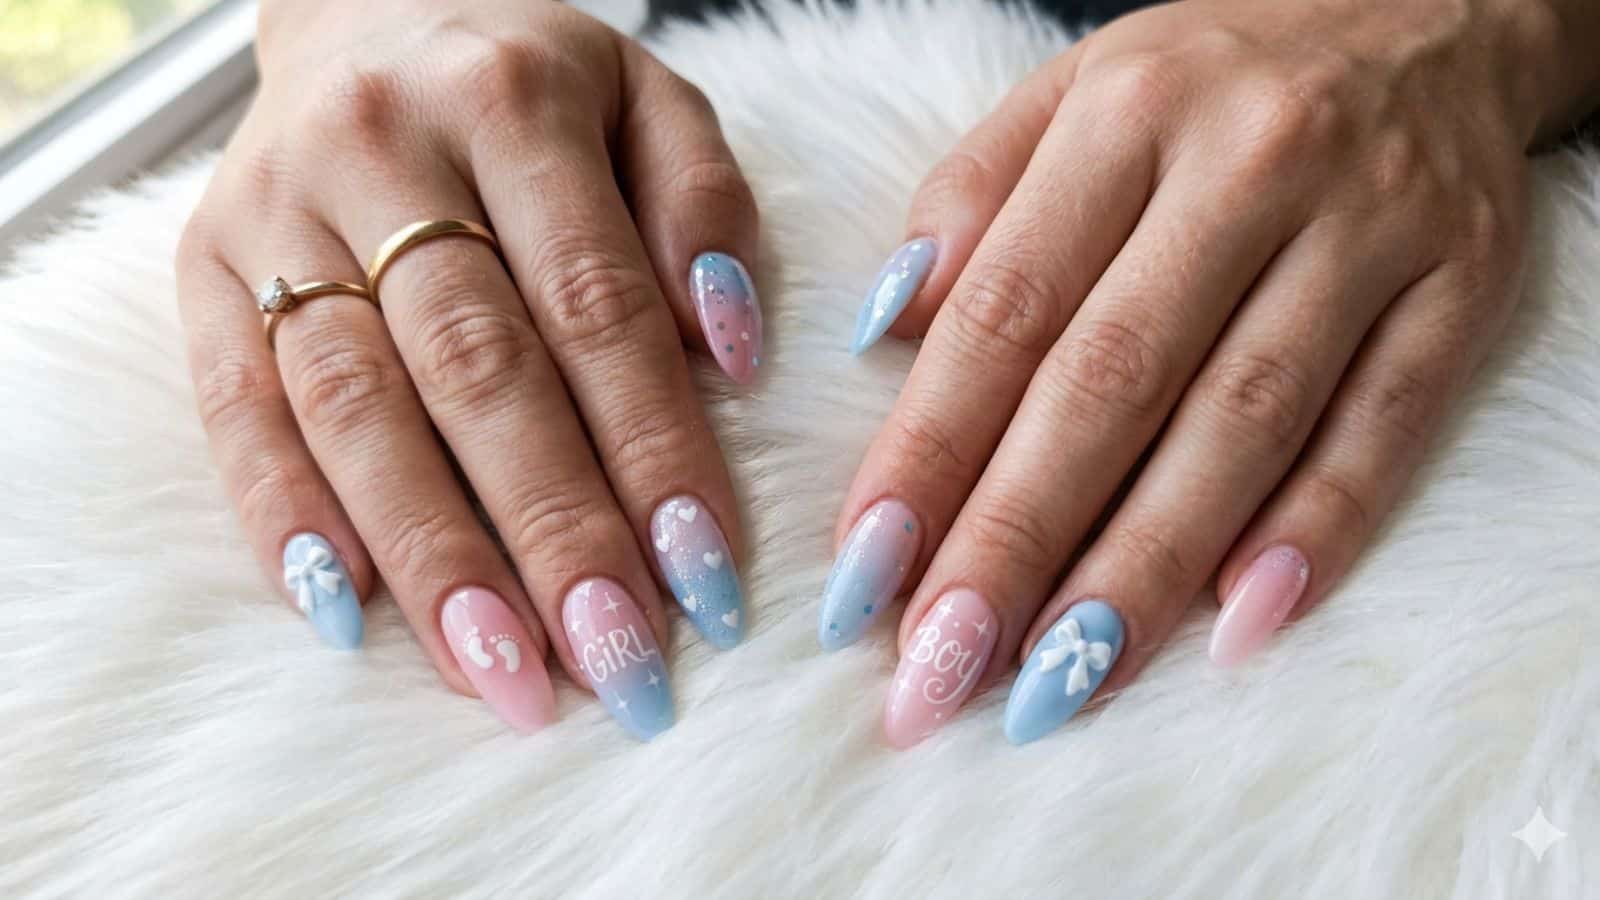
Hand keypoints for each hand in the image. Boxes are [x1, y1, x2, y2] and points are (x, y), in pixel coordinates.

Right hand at [178, 0, 761, 738]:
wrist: (368, 14)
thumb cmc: (533, 84)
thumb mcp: (649, 97)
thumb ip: (703, 206)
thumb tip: (730, 353)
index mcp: (513, 101)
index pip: (596, 306)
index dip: (654, 450)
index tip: (706, 578)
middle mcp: (382, 150)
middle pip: (476, 370)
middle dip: (551, 532)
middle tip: (616, 661)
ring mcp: (276, 210)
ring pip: (354, 404)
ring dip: (431, 556)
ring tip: (501, 674)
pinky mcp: (203, 266)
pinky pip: (234, 404)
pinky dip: (285, 515)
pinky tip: (344, 615)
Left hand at [821, 0, 1599, 745]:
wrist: (1428, 7)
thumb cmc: (1212, 77)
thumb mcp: (1075, 92)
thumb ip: (972, 197)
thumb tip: (887, 326)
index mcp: (1125, 115)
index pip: (1005, 309)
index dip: (928, 450)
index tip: (864, 571)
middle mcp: (1248, 165)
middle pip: (1111, 382)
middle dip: (1015, 540)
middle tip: (941, 669)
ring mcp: (1369, 229)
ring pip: (1244, 423)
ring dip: (1145, 568)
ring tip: (1059, 683)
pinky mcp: (1464, 286)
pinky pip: (1386, 427)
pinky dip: (1316, 532)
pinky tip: (1236, 628)